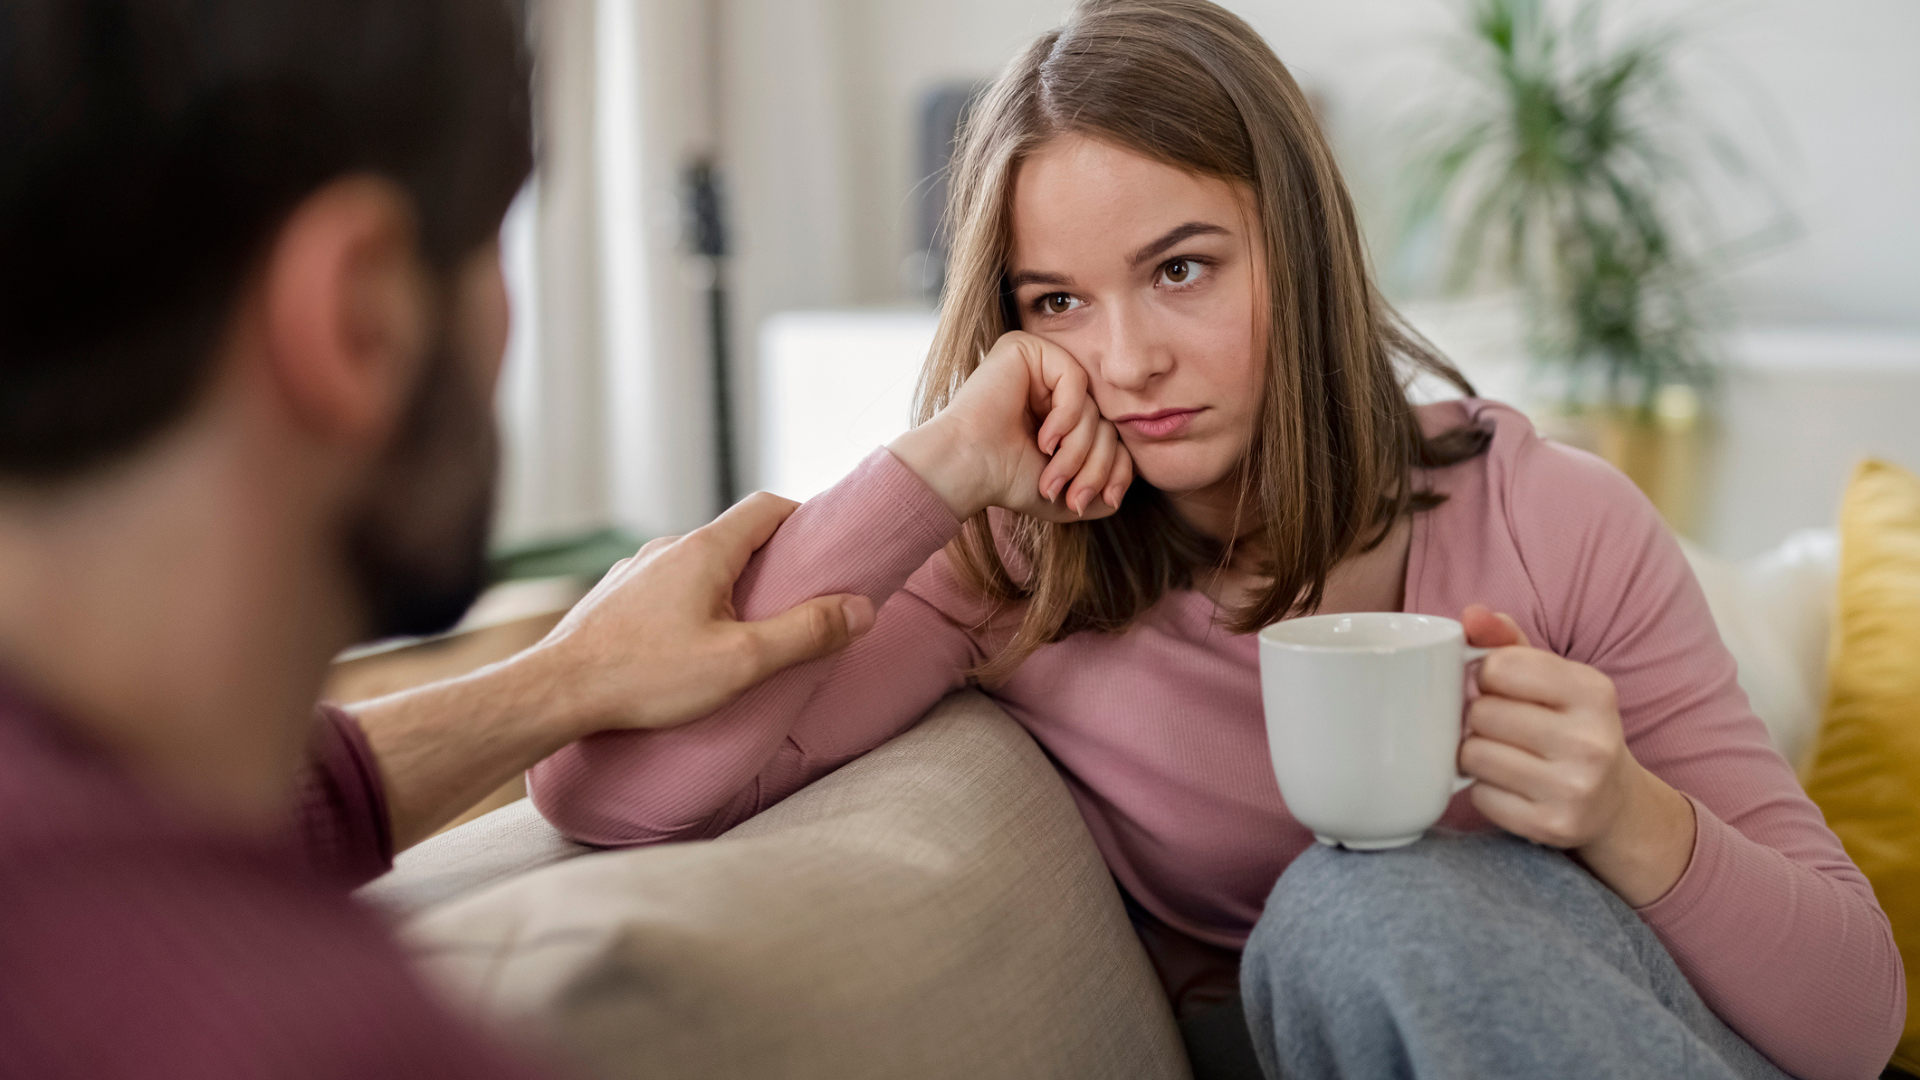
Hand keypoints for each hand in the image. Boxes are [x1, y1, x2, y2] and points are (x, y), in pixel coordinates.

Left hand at [521, 492, 874, 736]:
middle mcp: (666, 548)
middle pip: (732, 537)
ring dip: (725, 588)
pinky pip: (663, 590)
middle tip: (793, 603)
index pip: (766, 506)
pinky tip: (687, 650)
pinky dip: (688, 607)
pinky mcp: (611, 600)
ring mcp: (633, 572)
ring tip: (741, 635)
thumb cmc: (645, 677)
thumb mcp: (742, 661)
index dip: (802, 519)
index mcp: (704, 550)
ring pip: (695, 566)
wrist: (554, 693)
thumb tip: (860, 609)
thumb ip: (806, 633)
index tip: (824, 549)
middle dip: (769, 563)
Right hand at [888, 331, 1132, 521]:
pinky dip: (1067, 416)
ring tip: (1052, 474)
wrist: (965, 470)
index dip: (1115, 467)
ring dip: (1079, 449)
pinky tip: (1045, 439)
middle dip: (1096, 464)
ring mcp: (1039, 363)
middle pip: (1104, 420)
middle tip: (1075, 496)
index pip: (1108, 432)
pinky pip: (1075, 379)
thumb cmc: (1005, 480)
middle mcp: (1051, 383)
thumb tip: (1132, 476)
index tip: (1104, 499)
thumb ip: (1104, 483)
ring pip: (1092, 405)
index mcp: (1059, 411)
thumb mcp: (1069, 492)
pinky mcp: (1026, 348)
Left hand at [1457, 604, 1694, 905]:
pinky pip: (1480, 796)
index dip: (1486, 676)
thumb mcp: (1552, 676)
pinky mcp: (1553, 826)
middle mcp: (1592, 740)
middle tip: (1503, 726)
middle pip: (1482, 713)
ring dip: (1476, 753)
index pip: (1498, 667)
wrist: (1613, 800)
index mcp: (1594, 691)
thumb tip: (1470, 615)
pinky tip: (1511, 785)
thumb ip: (1506, 640)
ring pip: (1474, 755)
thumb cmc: (1569, 725)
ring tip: (1504, 753)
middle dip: (1480, 717)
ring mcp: (1575, 788)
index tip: (1501, 687)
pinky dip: (1484, 789)